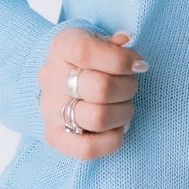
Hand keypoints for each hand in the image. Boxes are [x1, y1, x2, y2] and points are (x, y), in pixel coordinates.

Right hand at [37, 27, 146, 158]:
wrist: (62, 79)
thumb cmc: (90, 58)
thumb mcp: (99, 39)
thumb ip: (114, 42)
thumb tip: (125, 41)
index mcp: (62, 46)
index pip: (85, 51)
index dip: (120, 59)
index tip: (139, 64)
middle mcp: (51, 78)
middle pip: (100, 88)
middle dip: (128, 87)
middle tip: (131, 85)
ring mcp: (50, 109)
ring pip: (98, 118)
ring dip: (123, 112)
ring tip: (124, 106)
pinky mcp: (54, 136)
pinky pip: (87, 148)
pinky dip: (112, 139)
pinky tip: (116, 127)